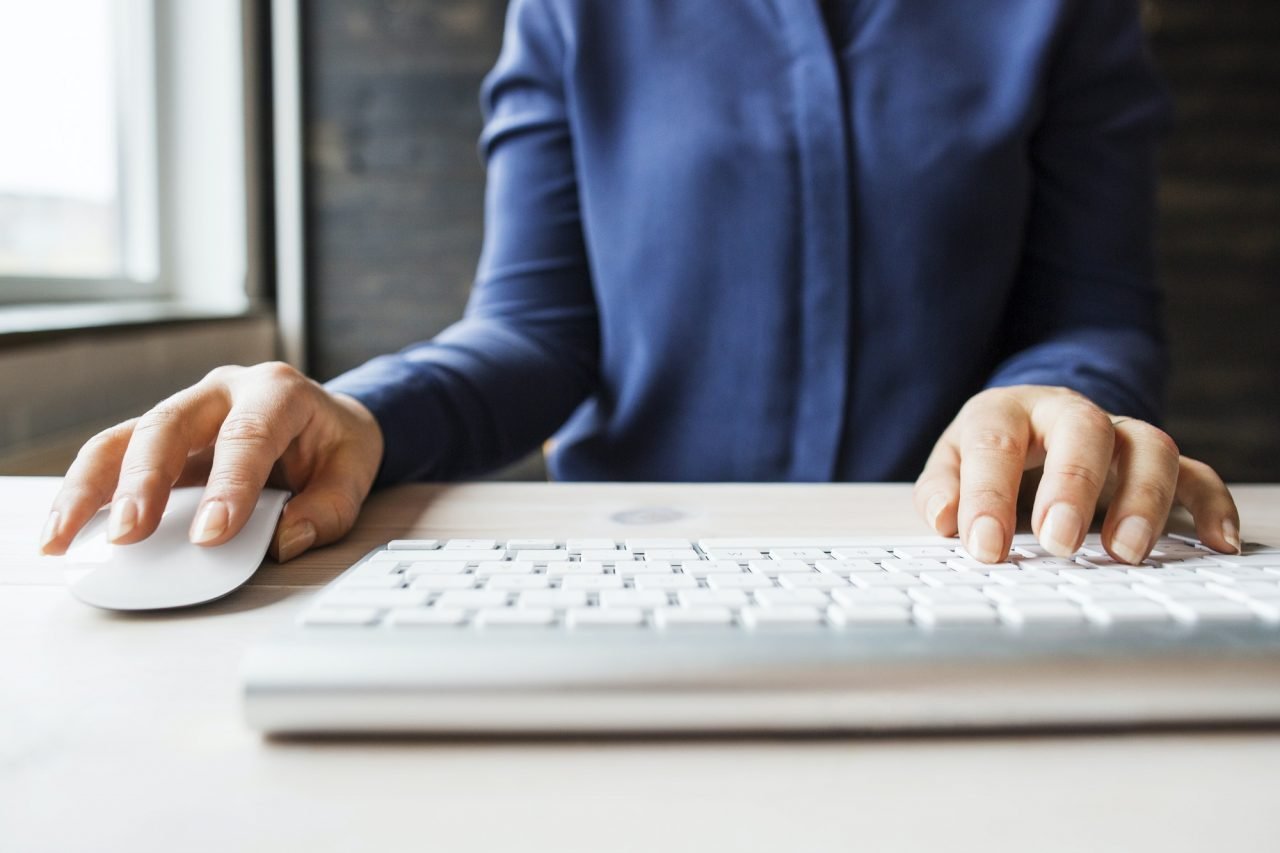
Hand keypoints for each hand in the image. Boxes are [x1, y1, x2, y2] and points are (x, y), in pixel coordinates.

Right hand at [40, 362, 383, 562]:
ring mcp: (185, 411)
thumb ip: (328, 509)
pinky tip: (65, 529)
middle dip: (144, 482)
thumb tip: (284, 540)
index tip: (210, 535)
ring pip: (125, 437)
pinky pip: (114, 457)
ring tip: (64, 537)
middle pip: (168, 425)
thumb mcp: (354, 471)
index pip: (246, 436)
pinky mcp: (162, 439)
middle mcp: (222, 392)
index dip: (227, 486)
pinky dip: (87, 493)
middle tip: (130, 535)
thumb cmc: (335, 441)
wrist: (328, 419)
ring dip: (90, 488)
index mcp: (276, 391)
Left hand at [913, 385, 1239, 563]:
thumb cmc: (990, 448)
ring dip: (1143, 499)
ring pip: (1149, 447)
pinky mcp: (1151, 462)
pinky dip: (1211, 504)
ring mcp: (1117, 434)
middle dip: (1072, 486)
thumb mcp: (952, 461)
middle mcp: (1068, 415)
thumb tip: (947, 519)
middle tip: (1058, 543)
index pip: (996, 444)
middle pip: (1083, 431)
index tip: (985, 548)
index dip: (988, 496)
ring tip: (1125, 553)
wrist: (1029, 418)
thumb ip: (942, 488)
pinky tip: (1215, 541)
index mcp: (1008, 412)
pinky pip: (1195, 473)